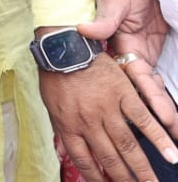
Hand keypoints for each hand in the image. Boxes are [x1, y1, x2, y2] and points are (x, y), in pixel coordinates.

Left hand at [39, 38, 177, 179]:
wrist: (63, 47)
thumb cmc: (55, 75)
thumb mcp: (50, 105)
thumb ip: (62, 129)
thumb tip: (64, 152)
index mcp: (68, 125)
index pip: (83, 159)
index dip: (95, 176)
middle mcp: (88, 121)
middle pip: (109, 157)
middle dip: (124, 178)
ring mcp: (106, 108)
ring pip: (127, 144)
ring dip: (143, 167)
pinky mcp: (123, 94)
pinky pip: (143, 120)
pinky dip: (159, 138)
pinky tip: (171, 153)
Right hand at [81, 0, 177, 134]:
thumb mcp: (110, 0)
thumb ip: (103, 19)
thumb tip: (86, 30)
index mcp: (114, 45)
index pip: (133, 79)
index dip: (148, 100)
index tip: (161, 121)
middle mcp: (125, 54)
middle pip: (141, 92)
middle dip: (154, 116)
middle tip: (167, 143)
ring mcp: (137, 52)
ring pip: (149, 88)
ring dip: (160, 111)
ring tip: (172, 136)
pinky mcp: (147, 46)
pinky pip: (154, 76)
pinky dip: (160, 93)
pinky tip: (167, 113)